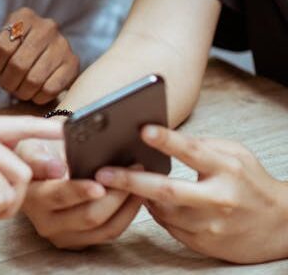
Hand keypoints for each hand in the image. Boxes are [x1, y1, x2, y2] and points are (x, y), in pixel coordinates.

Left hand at [0, 8, 78, 102]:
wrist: (34, 65)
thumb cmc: (7, 53)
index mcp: (24, 16)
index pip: (3, 46)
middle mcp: (47, 26)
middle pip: (18, 64)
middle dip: (7, 80)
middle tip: (6, 84)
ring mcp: (63, 44)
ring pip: (34, 79)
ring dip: (21, 91)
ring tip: (18, 88)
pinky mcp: (73, 63)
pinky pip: (50, 89)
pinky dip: (37, 97)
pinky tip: (34, 91)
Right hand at [16, 134, 141, 248]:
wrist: (35, 173)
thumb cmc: (37, 154)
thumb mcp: (30, 147)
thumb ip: (39, 158)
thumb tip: (57, 169)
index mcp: (32, 197)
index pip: (59, 196)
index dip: (80, 191)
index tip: (99, 185)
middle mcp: (46, 222)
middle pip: (89, 216)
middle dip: (115, 195)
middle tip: (133, 170)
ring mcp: (64, 236)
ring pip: (105, 228)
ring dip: (126, 205)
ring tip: (139, 180)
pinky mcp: (80, 241)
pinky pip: (110, 232)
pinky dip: (127, 214)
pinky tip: (134, 195)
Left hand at [95, 126, 287, 263]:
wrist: (280, 226)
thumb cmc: (250, 182)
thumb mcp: (234, 153)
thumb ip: (200, 145)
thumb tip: (159, 137)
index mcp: (226, 169)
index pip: (192, 152)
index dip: (166, 140)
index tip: (142, 129)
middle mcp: (218, 199)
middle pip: (167, 191)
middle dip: (131, 181)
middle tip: (102, 173)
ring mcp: (210, 226)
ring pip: (161, 211)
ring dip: (138, 196)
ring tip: (119, 182)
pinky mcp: (202, 244)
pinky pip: (167, 225)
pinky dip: (153, 211)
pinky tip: (145, 198)